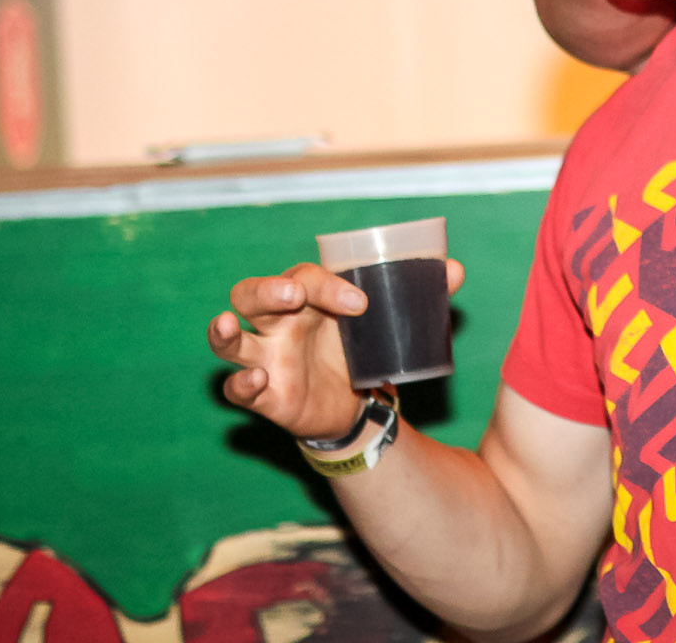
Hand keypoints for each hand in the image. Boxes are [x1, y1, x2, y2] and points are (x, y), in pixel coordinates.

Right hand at [208, 258, 466, 440]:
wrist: (357, 405)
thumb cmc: (363, 348)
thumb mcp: (389, 321)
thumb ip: (420, 294)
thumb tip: (454, 270)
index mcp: (309, 296)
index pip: (306, 276)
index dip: (329, 285)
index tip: (362, 303)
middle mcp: (279, 322)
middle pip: (251, 295)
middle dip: (266, 290)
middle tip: (292, 295)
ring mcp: (265, 356)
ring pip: (228, 339)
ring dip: (221, 332)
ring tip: (225, 324)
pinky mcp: (263, 394)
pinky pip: (235, 388)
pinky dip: (240, 384)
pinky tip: (255, 379)